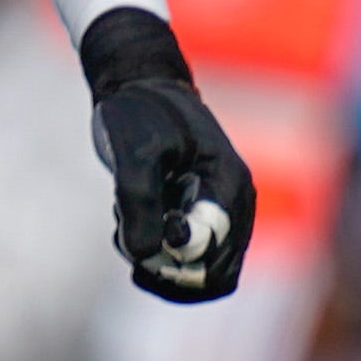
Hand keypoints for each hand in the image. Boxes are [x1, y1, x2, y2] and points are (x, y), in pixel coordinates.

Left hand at [79, 8, 255, 302]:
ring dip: (158, 263)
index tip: (140, 236)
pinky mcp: (198, 214)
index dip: (177, 263)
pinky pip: (185, 257)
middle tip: (131, 242)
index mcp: (229, 188)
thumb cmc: (138, 112)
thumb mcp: (133, 153)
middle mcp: (234, 206)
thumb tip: (145, 256)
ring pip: (199, 271)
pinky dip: (154, 251)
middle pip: (216, 275)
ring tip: (126, 225)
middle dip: (168, 271)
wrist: (138, 85)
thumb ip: (140, 203)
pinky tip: (128, 221)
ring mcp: (219, 212)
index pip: (218, 260)